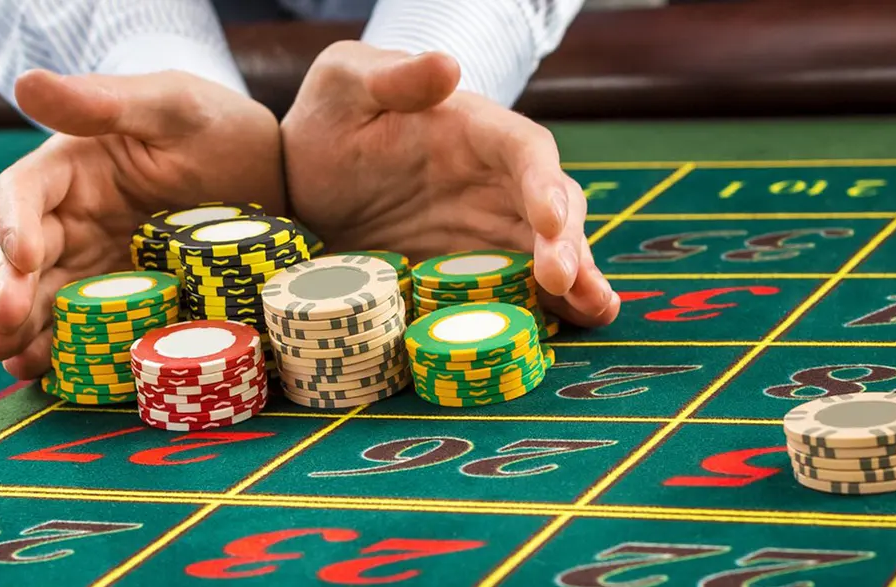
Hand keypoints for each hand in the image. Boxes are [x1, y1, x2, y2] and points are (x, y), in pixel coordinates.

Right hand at [0, 69, 284, 378]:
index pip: (21, 193)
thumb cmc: (218, 126)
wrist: (278, 180)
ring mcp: (96, 268)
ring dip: (22, 333)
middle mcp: (72, 220)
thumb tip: (26, 82)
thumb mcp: (171, 106)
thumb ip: (104, 101)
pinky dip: (66, 353)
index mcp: (72, 168)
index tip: (22, 256)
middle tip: (2, 326)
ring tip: (13, 361)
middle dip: (8, 293)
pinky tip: (51, 375)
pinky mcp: (125, 305)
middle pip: (21, 259)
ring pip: (44, 302)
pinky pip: (86, 331)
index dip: (11, 225)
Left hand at [281, 41, 619, 326]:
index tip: (551, 219)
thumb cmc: (330, 119)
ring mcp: (488, 229)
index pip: (525, 151)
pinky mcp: (472, 271)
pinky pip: (519, 289)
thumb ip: (392, 76)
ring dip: (578, 281)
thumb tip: (447, 66)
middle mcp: (495, 181)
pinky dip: (549, 308)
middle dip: (569, 243)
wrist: (302, 180)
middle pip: (553, 207)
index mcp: (474, 130)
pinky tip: (570, 329)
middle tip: (567, 281)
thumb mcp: (345, 83)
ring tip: (594, 310)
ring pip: (551, 252)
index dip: (544, 183)